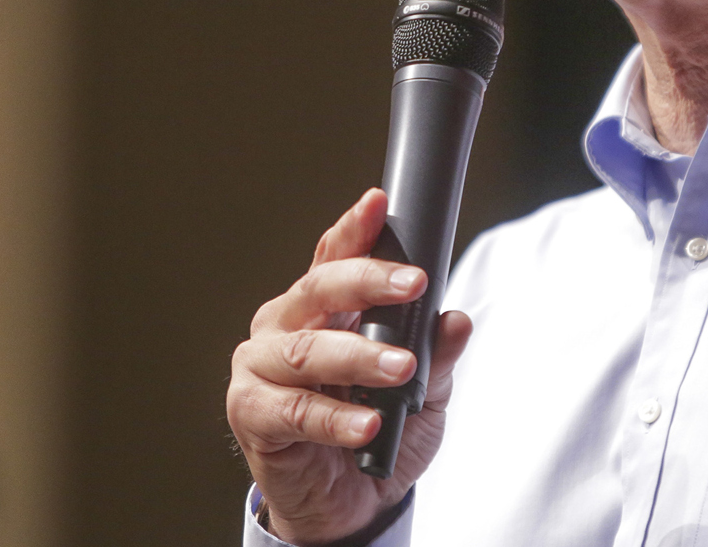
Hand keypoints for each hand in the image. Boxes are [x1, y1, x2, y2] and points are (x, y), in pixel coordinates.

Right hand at [227, 189, 474, 544]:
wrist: (350, 505)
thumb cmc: (379, 433)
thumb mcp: (423, 393)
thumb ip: (436, 356)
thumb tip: (455, 320)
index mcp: (321, 308)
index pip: (335, 257)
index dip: (355, 229)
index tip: (379, 203)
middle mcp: (283, 326)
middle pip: (319, 289)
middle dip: (368, 282)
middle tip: (414, 285)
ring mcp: (260, 369)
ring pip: (305, 350)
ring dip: (359, 357)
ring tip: (402, 368)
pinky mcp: (252, 415)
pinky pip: (294, 411)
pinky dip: (336, 418)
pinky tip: (369, 426)